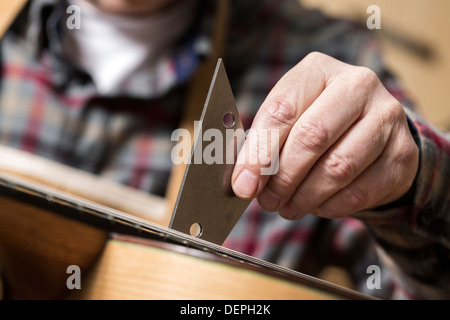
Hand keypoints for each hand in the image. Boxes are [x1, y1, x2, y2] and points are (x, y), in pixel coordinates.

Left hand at [231, 52, 418, 219]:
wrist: (374, 130)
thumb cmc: (319, 122)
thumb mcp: (289, 119)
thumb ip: (265, 144)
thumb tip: (243, 182)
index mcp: (318, 70)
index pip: (282, 111)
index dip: (259, 153)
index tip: (243, 185)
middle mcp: (357, 85)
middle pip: (312, 137)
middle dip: (283, 178)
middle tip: (267, 202)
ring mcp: (386, 118)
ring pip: (338, 168)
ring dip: (305, 197)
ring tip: (287, 207)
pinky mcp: (402, 153)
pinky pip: (361, 191)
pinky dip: (331, 206)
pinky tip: (317, 206)